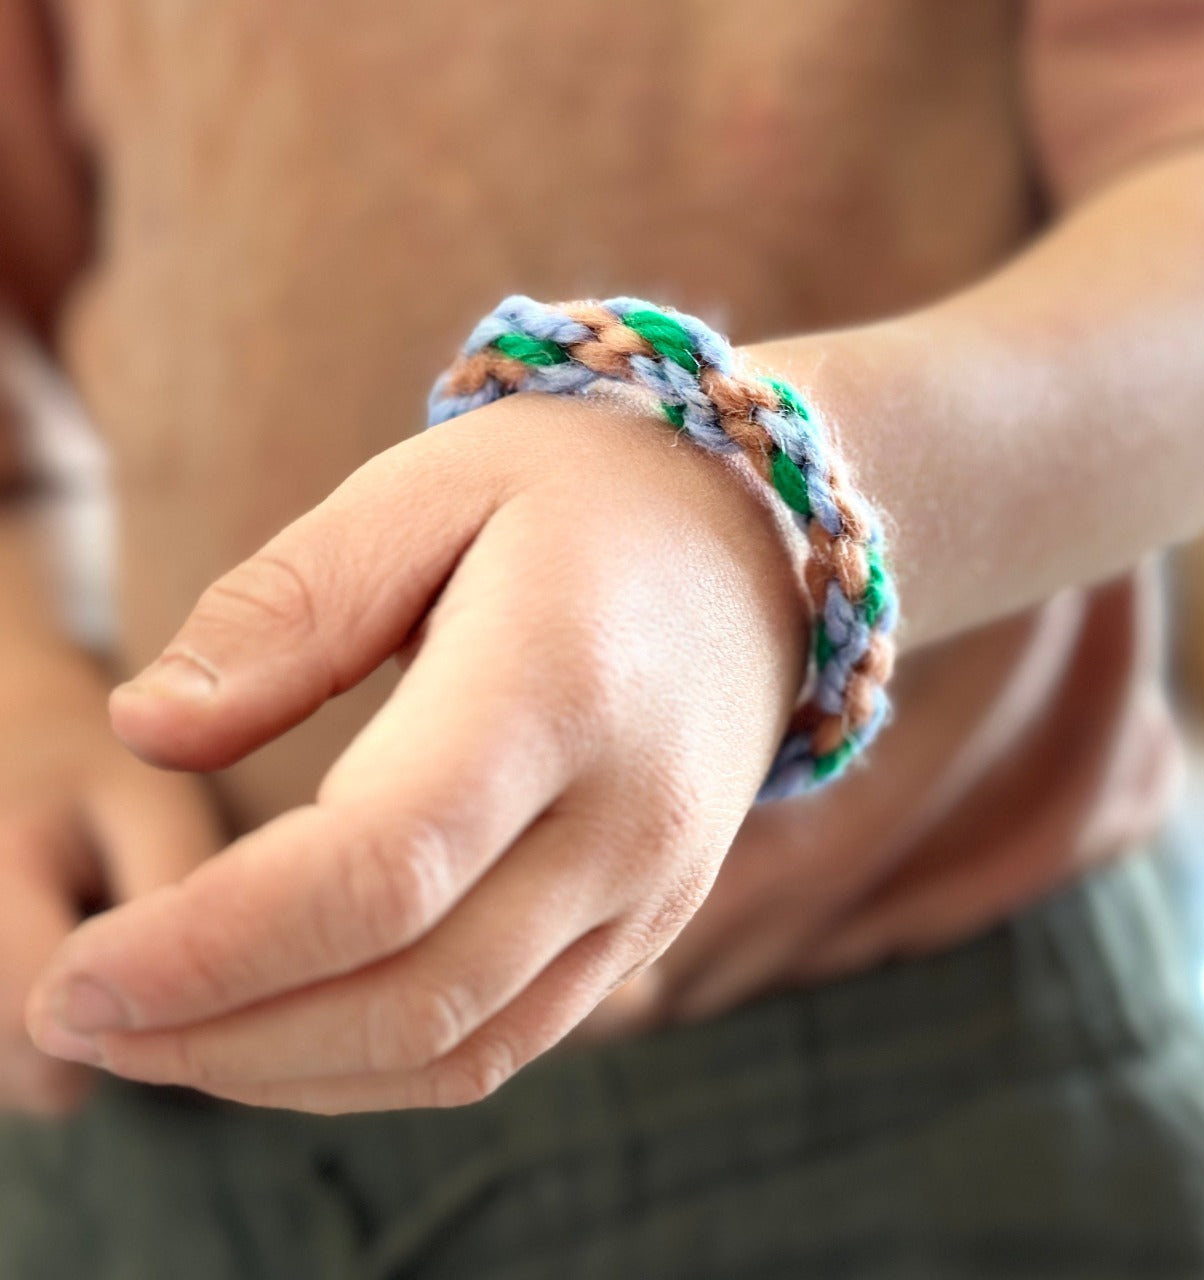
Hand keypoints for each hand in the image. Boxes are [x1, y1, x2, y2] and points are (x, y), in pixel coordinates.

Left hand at [26, 393, 808, 1112]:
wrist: (756, 548)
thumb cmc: (582, 496)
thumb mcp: (430, 490)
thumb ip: (288, 609)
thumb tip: (148, 728)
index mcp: (560, 689)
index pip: (383, 867)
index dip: (217, 946)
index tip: (78, 974)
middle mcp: (626, 818)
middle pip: (413, 988)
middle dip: (221, 1034)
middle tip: (78, 1014)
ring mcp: (653, 886)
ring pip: (460, 1044)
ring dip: (289, 1071)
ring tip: (157, 1039)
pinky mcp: (651, 918)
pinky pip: (511, 1038)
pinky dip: (380, 1063)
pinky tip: (287, 1030)